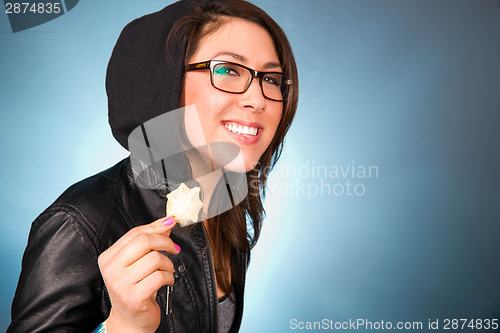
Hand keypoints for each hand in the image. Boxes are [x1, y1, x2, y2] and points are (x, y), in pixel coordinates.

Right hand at [98, 217, 179, 332]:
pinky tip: (166, 282)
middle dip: (166, 242)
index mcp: (108, 257)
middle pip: (144, 241)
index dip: (156, 226)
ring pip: (155, 259)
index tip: (170, 223)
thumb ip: (150, 241)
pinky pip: (160, 277)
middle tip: (174, 248)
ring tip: (167, 271)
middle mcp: (111, 270)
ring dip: (169, 264)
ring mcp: (121, 284)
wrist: (130, 320)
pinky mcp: (134, 297)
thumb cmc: (135, 288)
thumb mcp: (139, 262)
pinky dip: (169, 277)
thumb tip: (166, 222)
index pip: (135, 233)